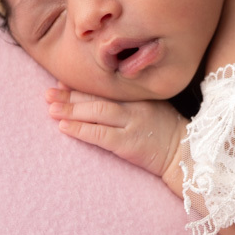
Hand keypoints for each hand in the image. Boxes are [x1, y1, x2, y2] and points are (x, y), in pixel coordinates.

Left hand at [45, 83, 187, 190]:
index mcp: (139, 96)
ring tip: (50, 108)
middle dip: (70, 95)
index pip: (105, 87)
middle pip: (97, 97)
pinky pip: (99, 134)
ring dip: (70, 110)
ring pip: (96, 112)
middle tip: (48, 93)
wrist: (186, 153)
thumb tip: (100, 98)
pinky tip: (63, 127)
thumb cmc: (169, 132)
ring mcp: (132, 123)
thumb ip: (132, 101)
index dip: (82, 85)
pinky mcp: (128, 143)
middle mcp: (135, 106)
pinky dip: (80, 129)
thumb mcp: (154, 108)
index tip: (62, 82)